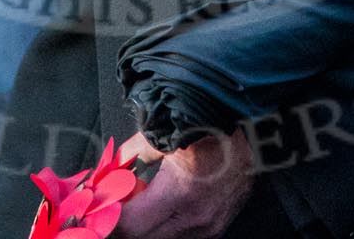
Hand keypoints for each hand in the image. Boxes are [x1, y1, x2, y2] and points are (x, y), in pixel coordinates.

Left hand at [113, 130, 254, 238]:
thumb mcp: (167, 133)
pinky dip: (165, 226)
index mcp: (180, 193)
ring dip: (145, 227)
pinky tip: (159, 208)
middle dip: (124, 225)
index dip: (110, 217)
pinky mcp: (218, 225)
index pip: (130, 225)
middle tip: (112, 206)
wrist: (255, 129)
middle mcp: (196, 217)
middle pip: (143, 238)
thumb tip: (112, 164)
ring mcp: (210, 226)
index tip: (98, 206)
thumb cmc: (211, 126)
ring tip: (137, 204)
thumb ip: (133, 151)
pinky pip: (183, 236)